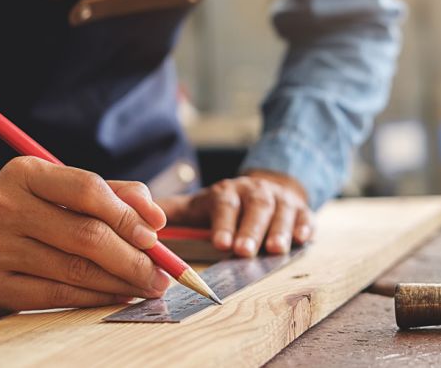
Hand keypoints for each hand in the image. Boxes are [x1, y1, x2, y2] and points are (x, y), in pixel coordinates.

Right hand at [0, 157, 170, 319]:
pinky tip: (119, 295)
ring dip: (122, 281)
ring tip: (149, 285)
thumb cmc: (26, 215)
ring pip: (77, 269)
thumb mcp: (57, 191)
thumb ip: (111, 194)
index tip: (156, 233)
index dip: (128, 214)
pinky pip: (58, 295)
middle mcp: (4, 206)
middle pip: (87, 234)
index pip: (88, 189)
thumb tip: (156, 217)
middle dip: (135, 257)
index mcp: (24, 174)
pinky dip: (97, 298)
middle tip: (163, 271)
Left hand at [158, 171, 313, 257]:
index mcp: (227, 192)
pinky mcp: (301, 210)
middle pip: (255, 208)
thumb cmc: (226, 206)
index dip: (223, 223)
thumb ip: (172, 212)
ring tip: (275, 250)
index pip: (225, 204)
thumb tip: (135, 218)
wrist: (265, 189)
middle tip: (243, 251)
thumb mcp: (199, 205)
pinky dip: (304, 227)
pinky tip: (302, 238)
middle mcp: (255, 192)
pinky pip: (305, 217)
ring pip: (281, 212)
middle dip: (250, 230)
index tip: (220, 243)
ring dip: (278, 230)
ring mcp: (280, 201)